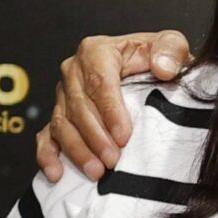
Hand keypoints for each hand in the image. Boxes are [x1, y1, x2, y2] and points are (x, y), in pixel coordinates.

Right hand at [35, 29, 193, 181]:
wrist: (146, 69)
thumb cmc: (156, 57)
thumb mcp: (170, 45)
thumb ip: (171, 50)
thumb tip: (163, 67)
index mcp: (96, 51)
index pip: (99, 82)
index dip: (110, 111)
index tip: (123, 135)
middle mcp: (74, 72)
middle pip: (79, 107)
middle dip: (95, 137)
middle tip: (113, 160)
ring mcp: (63, 95)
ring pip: (62, 124)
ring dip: (77, 150)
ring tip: (97, 172)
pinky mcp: (59, 115)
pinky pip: (46, 135)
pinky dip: (48, 155)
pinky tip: (57, 173)